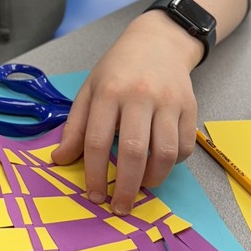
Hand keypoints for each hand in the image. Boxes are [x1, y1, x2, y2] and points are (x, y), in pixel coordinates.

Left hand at [51, 13, 198, 214]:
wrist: (158, 43)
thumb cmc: (118, 70)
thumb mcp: (89, 90)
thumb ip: (75, 126)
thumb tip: (59, 160)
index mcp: (109, 92)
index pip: (98, 140)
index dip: (95, 173)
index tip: (95, 195)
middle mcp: (140, 96)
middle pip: (134, 151)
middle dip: (126, 187)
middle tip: (120, 207)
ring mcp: (169, 101)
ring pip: (165, 153)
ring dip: (153, 179)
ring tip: (141, 186)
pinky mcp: (190, 107)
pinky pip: (185, 147)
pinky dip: (173, 164)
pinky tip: (159, 164)